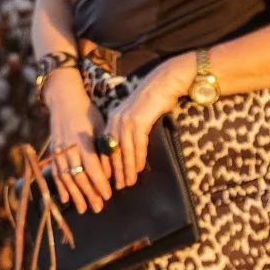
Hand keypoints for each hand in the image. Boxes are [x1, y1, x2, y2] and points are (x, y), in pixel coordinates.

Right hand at [44, 71, 112, 213]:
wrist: (64, 100)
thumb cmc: (87, 114)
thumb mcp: (99, 127)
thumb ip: (104, 148)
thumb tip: (111, 171)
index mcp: (83, 142)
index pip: (92, 168)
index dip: (100, 183)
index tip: (108, 195)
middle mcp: (69, 148)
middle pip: (79, 177)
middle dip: (89, 194)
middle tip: (98, 208)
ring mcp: (59, 151)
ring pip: (66, 178)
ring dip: (75, 196)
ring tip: (83, 209)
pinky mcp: (53, 152)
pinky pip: (56, 173)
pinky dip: (61, 187)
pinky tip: (66, 200)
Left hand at [104, 53, 194, 188]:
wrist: (165, 82)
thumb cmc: (154, 100)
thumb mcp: (136, 115)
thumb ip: (130, 130)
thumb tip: (130, 150)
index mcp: (113, 119)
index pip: (105, 146)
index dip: (106, 164)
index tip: (108, 179)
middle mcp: (116, 119)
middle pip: (112, 151)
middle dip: (115, 171)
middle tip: (117, 188)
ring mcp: (127, 119)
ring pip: (124, 150)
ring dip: (127, 169)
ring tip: (128, 183)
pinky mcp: (139, 120)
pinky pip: (138, 144)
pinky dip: (138, 158)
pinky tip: (139, 169)